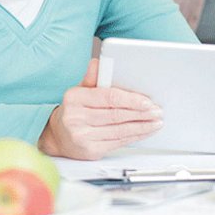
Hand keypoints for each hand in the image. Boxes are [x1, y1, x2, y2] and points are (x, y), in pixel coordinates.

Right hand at [37, 58, 162, 159]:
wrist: (58, 136)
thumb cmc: (74, 111)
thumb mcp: (79, 91)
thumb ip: (92, 78)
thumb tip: (98, 63)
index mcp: (75, 98)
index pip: (108, 97)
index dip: (130, 100)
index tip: (146, 101)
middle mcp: (76, 118)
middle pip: (116, 115)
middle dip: (141, 113)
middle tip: (157, 110)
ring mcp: (83, 136)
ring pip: (120, 130)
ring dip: (142, 126)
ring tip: (156, 122)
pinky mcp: (91, 150)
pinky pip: (118, 142)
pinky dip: (135, 136)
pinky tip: (145, 131)